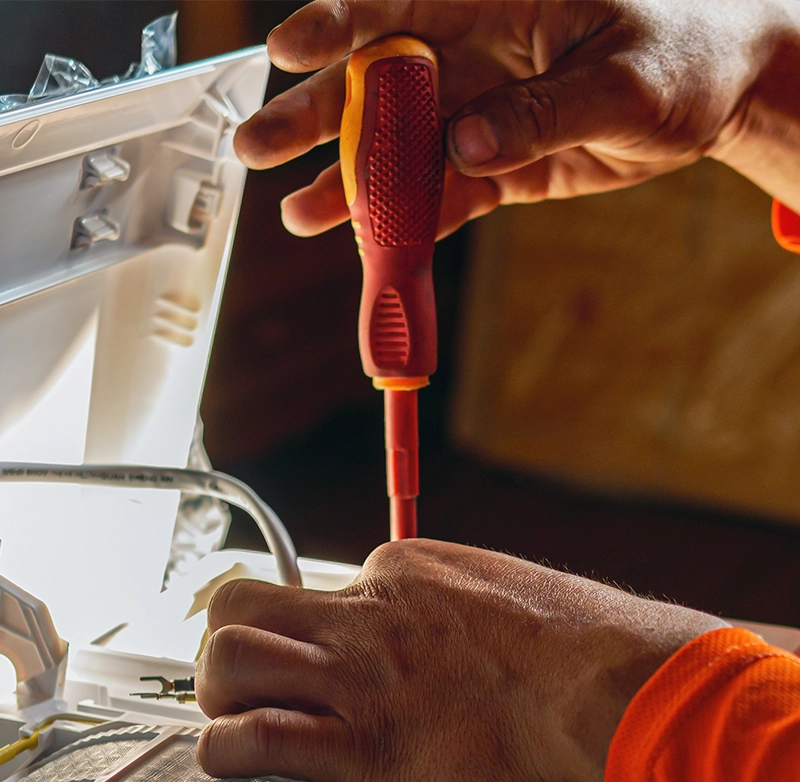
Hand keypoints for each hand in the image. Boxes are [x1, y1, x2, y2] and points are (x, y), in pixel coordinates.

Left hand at [196, 540, 720, 781]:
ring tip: (238, 715)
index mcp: (399, 572)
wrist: (604, 687)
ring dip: (218, 692)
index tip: (329, 657)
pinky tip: (234, 759)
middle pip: (240, 604)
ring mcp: (355, 680)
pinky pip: (254, 740)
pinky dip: (225, 751)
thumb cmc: (580, 644)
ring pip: (227, 661)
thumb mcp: (503, 586)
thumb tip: (451, 615)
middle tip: (248, 677)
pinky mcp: (360, 748)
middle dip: (228, 641)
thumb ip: (455, 597)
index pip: (317, 588)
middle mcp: (362, 617)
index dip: (314, 629)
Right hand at [234, 0, 797, 238]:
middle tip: (252, 148)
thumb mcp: (625, 75)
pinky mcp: (494, 166)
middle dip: (313, 112)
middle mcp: (469, 53)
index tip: (288, 49)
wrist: (714, 90)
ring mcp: (476, 112)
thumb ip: (545, 109)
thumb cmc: (681, 49)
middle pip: (374, 81)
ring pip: (396, 150)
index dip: (338, 23)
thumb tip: (467, 145)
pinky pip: (440, 197)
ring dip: (346, 184)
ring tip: (297, 215)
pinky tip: (367, 247)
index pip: (399, 3)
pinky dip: (407, 226)